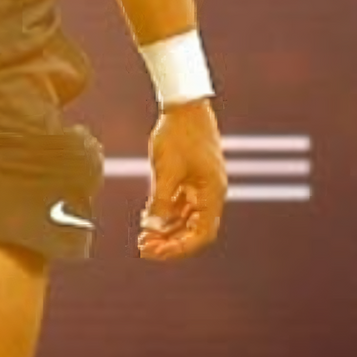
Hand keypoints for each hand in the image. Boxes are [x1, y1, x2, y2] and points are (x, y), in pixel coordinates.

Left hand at [138, 102, 226, 260]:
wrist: (184, 105)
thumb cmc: (179, 135)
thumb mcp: (166, 170)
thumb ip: (159, 202)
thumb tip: (151, 229)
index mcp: (213, 193)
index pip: (201, 234)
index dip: (179, 248)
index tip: (155, 252)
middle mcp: (211, 194)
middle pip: (194, 230)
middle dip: (170, 242)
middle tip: (144, 248)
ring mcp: (201, 187)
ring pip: (186, 220)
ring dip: (166, 230)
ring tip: (143, 238)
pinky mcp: (191, 179)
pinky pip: (180, 205)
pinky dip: (165, 214)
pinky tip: (146, 220)